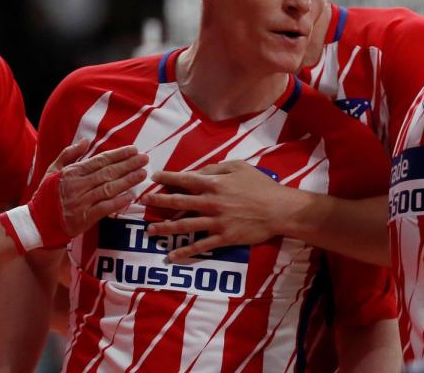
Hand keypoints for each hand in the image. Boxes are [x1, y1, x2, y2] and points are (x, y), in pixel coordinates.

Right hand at [40, 140, 148, 238]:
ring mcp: (81, 203)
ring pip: (108, 189)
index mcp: (71, 173)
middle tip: (144, 159)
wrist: (37, 223)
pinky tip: (131, 195)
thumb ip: (69, 154)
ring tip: (143, 174)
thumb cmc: (47, 195)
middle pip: (107, 173)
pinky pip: (104, 208)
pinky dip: (118, 202)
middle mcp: (77, 186)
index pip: (99, 161)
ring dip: (128, 181)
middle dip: (128, 165)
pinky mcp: (83, 219)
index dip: (118, 155)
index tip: (133, 150)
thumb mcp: (53, 170)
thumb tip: (85, 140)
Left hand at [140, 161, 290, 262]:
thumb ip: (216, 168)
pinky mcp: (223, 238)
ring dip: (165, 228)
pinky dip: (184, 252)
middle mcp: (211, 202)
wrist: (279, 210)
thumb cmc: (261, 185)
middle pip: (179, 202)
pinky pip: (200, 246)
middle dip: (159, 202)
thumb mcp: (239, 167)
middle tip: (145, 202)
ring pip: (184, 226)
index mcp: (214, 183)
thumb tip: (197, 172)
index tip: (153, 178)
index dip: (167, 178)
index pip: (185, 180)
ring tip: (151, 230)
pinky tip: (172, 257)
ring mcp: (215, 222)